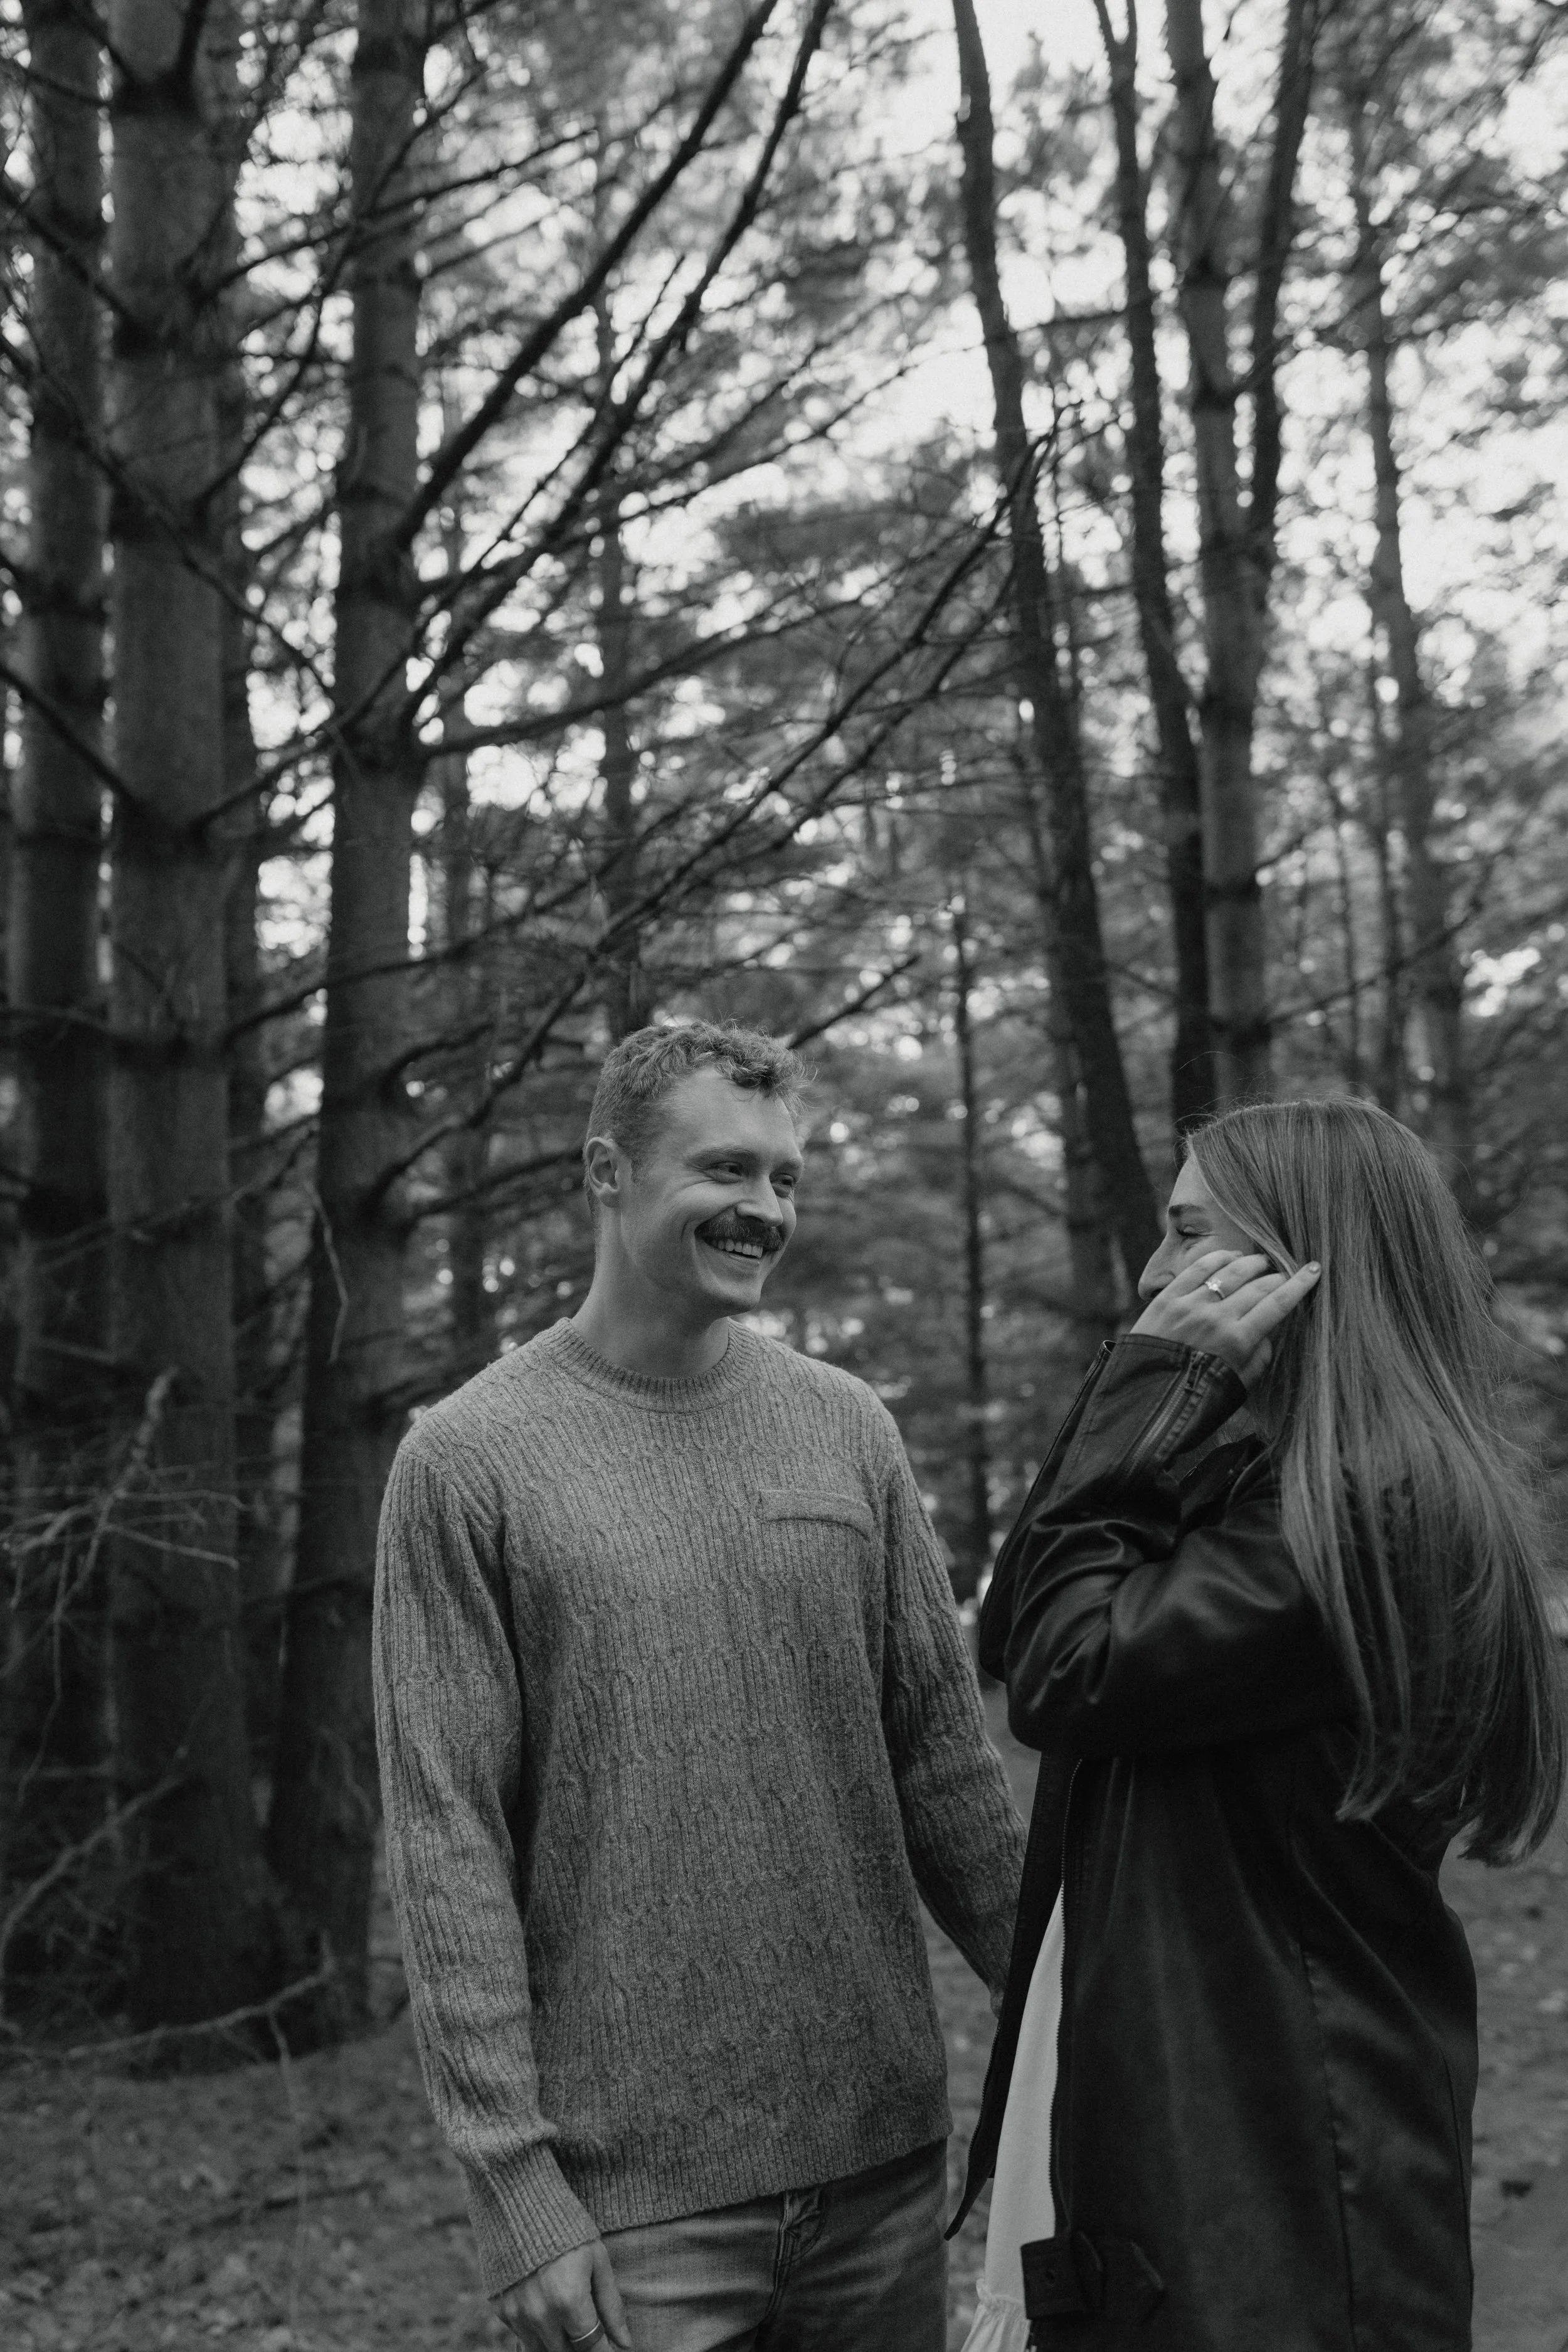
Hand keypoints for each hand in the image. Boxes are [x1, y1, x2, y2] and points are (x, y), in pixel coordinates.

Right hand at [493, 2239, 631, 2351]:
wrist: (519, 2202)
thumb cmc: (568, 2228)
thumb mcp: (597, 2260)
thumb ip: (611, 2305)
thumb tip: (626, 2343)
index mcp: (569, 2301)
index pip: (592, 2349)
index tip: (612, 2348)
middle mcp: (540, 2315)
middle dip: (582, 2346)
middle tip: (590, 2327)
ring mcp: (517, 2315)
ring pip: (543, 2351)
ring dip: (559, 2342)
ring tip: (569, 2319)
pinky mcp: (501, 2310)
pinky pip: (523, 2336)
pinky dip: (538, 2331)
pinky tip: (547, 2309)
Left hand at [1130, 1248, 1320, 1389]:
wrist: (1144, 1403)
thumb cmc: (1196, 1400)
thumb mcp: (1238, 1386)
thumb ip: (1260, 1357)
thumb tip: (1271, 1330)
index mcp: (1237, 1341)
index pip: (1278, 1304)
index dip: (1299, 1285)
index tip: (1315, 1271)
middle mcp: (1216, 1317)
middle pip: (1258, 1285)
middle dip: (1279, 1276)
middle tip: (1288, 1272)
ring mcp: (1190, 1304)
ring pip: (1231, 1271)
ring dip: (1252, 1263)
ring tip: (1263, 1262)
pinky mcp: (1167, 1298)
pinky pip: (1198, 1269)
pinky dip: (1219, 1259)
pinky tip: (1231, 1257)